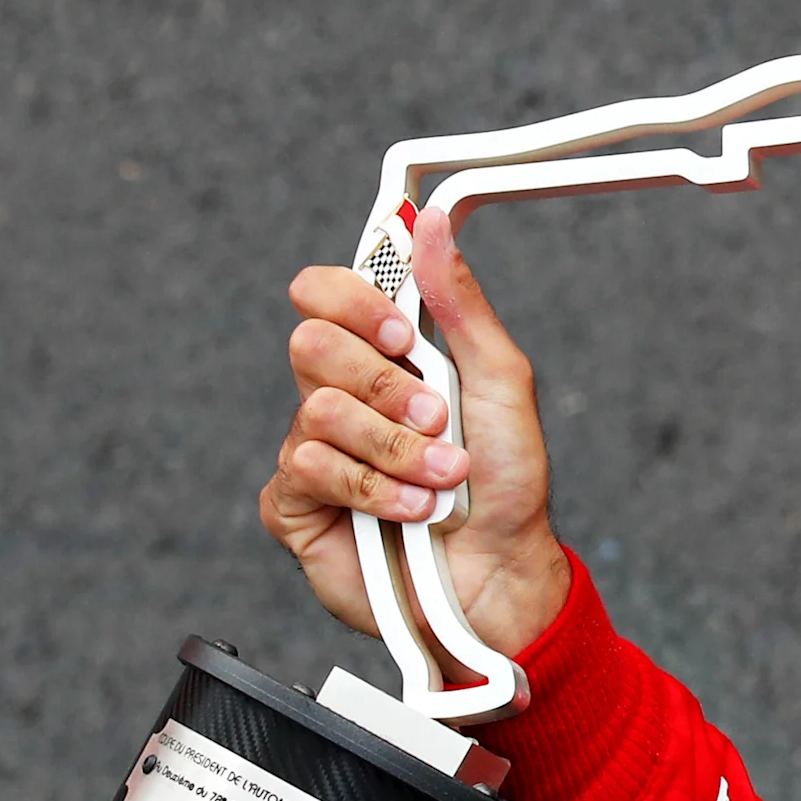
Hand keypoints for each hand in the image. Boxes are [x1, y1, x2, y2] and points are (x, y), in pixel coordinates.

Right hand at [258, 208, 571, 654]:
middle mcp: (338, 396)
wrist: (502, 573)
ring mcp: (312, 450)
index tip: (401, 333)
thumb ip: (461, 305)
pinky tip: (408, 511)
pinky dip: (374, 490)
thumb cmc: (506, 483)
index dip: (352, 302)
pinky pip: (307, 470)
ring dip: (396, 450)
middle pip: (310, 345)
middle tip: (436, 420)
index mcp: (380, 358)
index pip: (323, 295)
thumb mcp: (501, 382)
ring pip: (316, 412)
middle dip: (386, 387)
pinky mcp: (295, 506)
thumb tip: (431, 227)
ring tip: (441, 480)